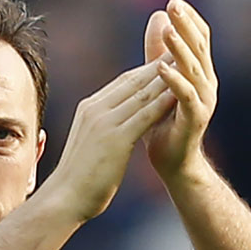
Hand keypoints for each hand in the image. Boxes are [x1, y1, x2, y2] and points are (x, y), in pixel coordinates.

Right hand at [43, 58, 176, 220]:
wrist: (64, 200)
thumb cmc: (78, 179)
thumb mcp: (90, 145)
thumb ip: (102, 129)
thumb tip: (114, 127)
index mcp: (89, 109)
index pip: (123, 82)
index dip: (147, 69)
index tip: (167, 58)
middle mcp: (95, 110)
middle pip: (133, 81)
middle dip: (159, 65)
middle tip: (182, 50)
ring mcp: (104, 123)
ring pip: (141, 94)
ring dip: (165, 78)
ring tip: (186, 65)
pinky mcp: (115, 139)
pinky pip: (143, 116)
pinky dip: (162, 102)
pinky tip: (178, 94)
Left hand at [142, 0, 217, 177]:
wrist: (172, 162)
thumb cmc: (163, 122)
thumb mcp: (158, 80)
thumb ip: (158, 50)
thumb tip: (158, 16)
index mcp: (200, 73)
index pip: (199, 38)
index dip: (188, 19)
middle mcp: (206, 84)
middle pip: (199, 47)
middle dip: (186, 25)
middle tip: (174, 4)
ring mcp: (203, 102)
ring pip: (193, 69)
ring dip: (180, 48)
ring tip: (169, 30)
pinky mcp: (195, 119)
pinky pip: (185, 97)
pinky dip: (174, 81)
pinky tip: (160, 68)